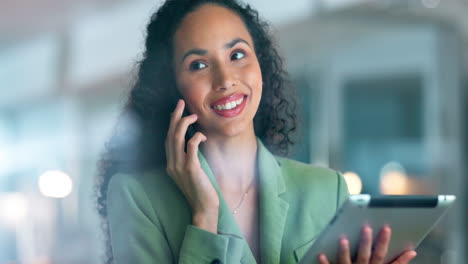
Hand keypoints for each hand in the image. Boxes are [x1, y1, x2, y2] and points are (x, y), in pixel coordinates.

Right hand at [165, 99, 219, 215]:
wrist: (203, 207)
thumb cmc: (201, 189)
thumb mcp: (192, 171)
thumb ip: (189, 158)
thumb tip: (194, 141)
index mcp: (171, 164)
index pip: (168, 139)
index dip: (172, 123)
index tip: (178, 110)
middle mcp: (172, 164)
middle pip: (170, 135)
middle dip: (175, 117)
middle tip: (181, 103)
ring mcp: (180, 167)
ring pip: (177, 139)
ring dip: (184, 124)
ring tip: (193, 115)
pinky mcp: (190, 169)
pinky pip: (190, 148)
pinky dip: (195, 138)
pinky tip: (202, 135)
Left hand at [318, 225, 416, 263]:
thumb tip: (412, 252)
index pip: (386, 259)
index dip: (390, 248)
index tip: (391, 232)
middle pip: (368, 256)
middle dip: (367, 243)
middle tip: (367, 228)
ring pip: (347, 262)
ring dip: (345, 251)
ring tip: (343, 239)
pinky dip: (325, 263)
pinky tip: (320, 254)